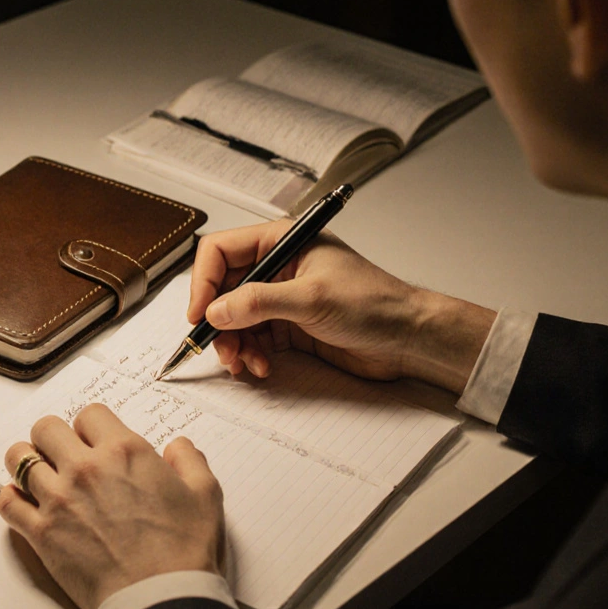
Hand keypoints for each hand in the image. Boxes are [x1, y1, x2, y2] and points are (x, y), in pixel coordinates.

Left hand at [0, 404, 224, 608]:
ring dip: (27, 462)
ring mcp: (59, 499)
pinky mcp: (41, 533)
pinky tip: (25, 502)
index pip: (89, 414)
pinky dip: (12, 498)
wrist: (159, 598)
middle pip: (46, 428)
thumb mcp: (205, 495)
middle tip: (63, 453)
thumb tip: (178, 447)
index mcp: (125, 451)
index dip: (93, 426)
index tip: (95, 441)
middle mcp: (86, 468)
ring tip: (39, 473)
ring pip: (19, 458)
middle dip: (54, 437)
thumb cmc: (183, 551)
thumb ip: (189, 460)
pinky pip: (8, 503)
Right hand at [189, 221, 495, 393]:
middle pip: (222, 289)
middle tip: (219, 348)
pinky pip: (251, 339)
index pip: (221, 251)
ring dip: (232, 344)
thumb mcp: (312, 299)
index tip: (200, 314)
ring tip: (244, 364)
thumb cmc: (374, 303)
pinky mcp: (287, 326)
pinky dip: (248, 355)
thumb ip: (260, 302)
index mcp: (282, 241)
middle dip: (217, 321)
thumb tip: (216, 310)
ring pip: (233, 319)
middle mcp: (277, 266)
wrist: (407, 338)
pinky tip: (261, 367)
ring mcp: (280, 298)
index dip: (203, 282)